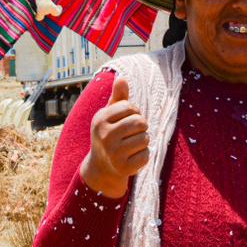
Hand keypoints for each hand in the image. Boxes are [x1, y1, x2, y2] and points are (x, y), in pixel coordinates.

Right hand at [80, 76, 149, 197]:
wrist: (101, 166)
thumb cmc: (109, 133)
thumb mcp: (110, 115)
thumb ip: (118, 97)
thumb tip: (121, 78)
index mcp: (100, 119)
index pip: (130, 107)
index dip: (134, 112)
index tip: (126, 119)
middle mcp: (104, 136)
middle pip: (140, 122)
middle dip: (141, 126)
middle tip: (131, 133)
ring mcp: (113, 153)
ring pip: (145, 138)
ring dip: (143, 140)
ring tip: (131, 145)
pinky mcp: (123, 168)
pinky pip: (146, 155)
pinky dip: (143, 155)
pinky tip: (132, 157)